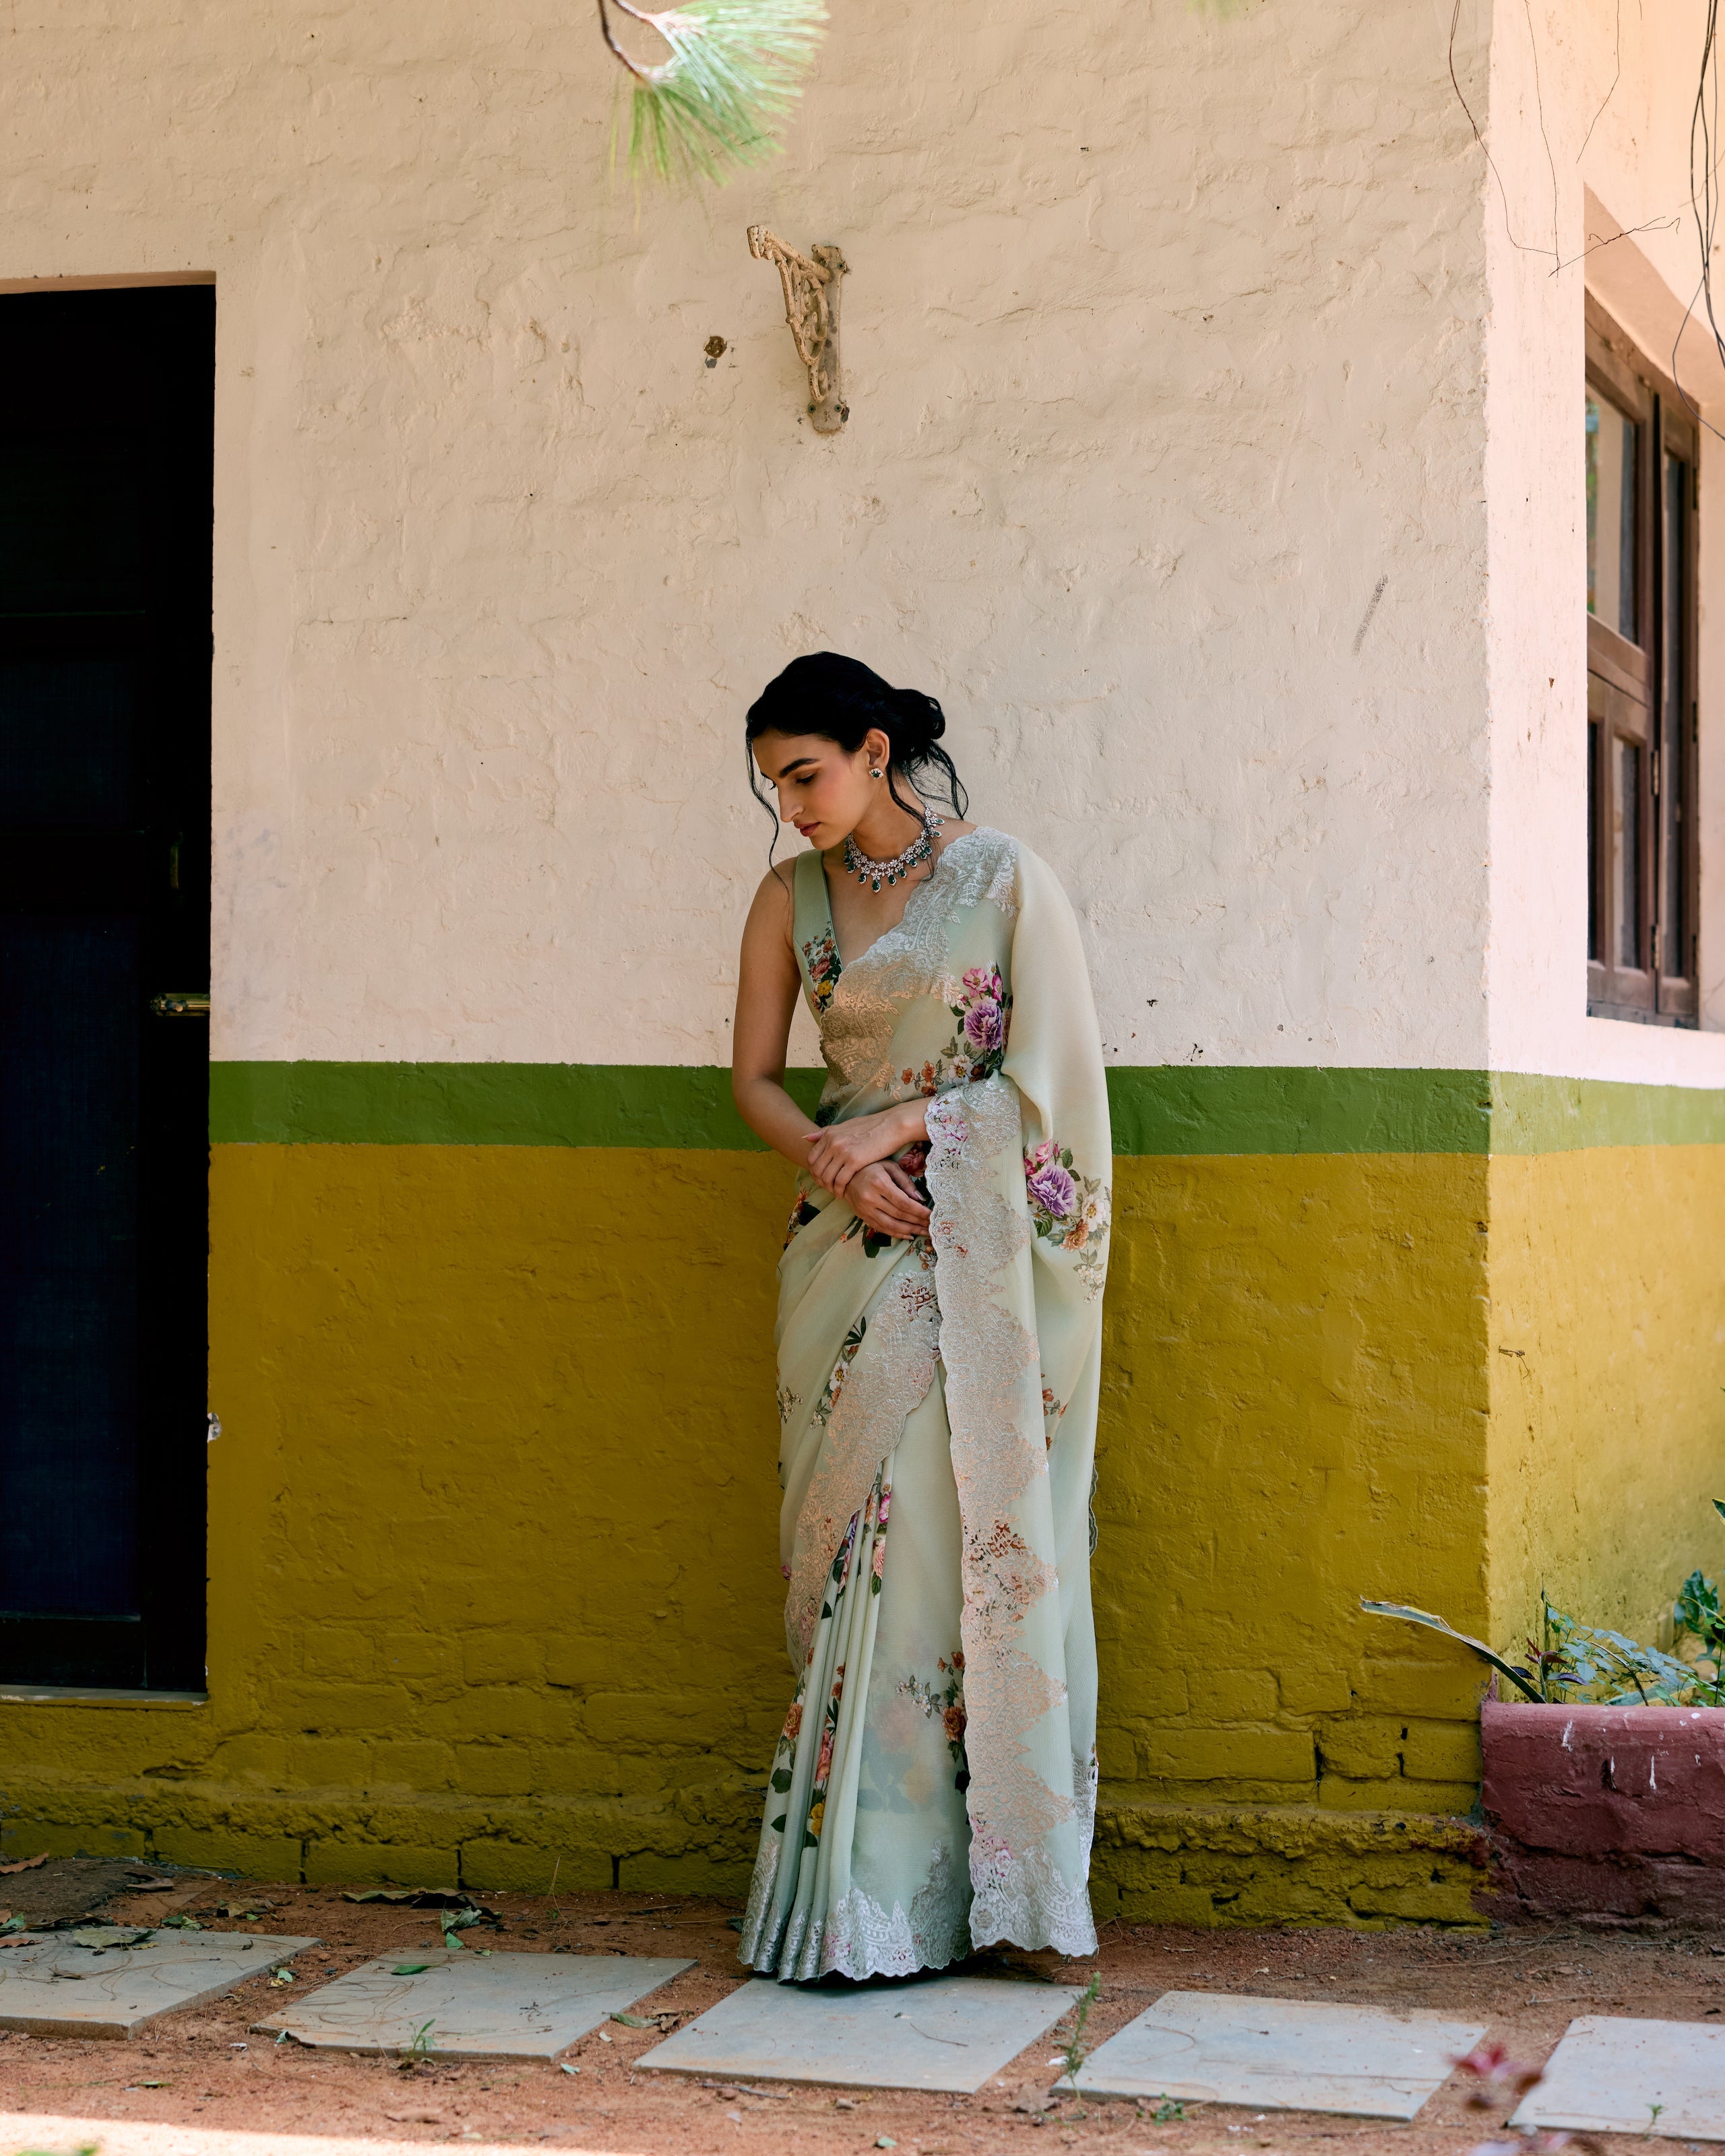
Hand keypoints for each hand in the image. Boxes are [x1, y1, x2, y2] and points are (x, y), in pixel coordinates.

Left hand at [806, 1100, 927, 1197]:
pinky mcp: (854, 1161)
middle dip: (820, 1182)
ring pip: (827, 1177)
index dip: (814, 1171)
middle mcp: (833, 1142)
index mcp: (830, 1134)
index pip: (811, 1158)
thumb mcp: (846, 1125)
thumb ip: (826, 1132)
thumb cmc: (872, 1126)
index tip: (822, 1178)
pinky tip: (843, 1192)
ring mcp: (843, 1152)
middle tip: (828, 1188)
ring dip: (829, 1188)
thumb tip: (806, 1137)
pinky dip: (839, 1189)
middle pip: (817, 1169)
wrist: (892, 1125)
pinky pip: (840, 1181)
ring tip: (836, 1192)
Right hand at [848, 1160, 931, 1241]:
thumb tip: (921, 1199)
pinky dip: (896, 1234)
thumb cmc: (871, 1167)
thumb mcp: (890, 1167)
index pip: (903, 1202)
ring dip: (909, 1231)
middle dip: (917, 1222)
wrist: (845, 1175)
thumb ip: (906, 1182)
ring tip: (923, 1233)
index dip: (919, 1211)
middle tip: (932, 1226)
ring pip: (890, 1225)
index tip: (932, 1215)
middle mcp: (870, 1198)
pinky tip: (908, 1235)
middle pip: (898, 1215)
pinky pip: (881, 1228)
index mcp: (879, 1183)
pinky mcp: (862, 1216)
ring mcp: (865, 1209)